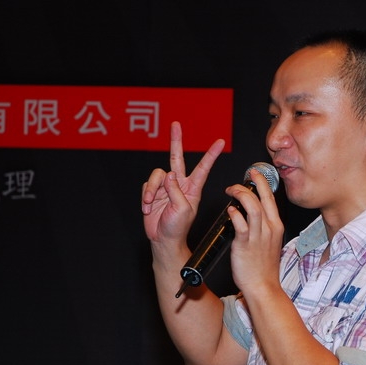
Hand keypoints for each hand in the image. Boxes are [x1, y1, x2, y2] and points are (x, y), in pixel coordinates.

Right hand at [141, 122, 225, 250]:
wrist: (163, 240)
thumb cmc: (177, 228)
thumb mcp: (182, 210)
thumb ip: (176, 191)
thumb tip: (169, 175)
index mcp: (192, 188)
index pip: (203, 167)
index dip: (211, 155)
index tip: (220, 142)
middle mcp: (179, 184)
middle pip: (177, 157)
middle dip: (176, 140)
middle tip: (175, 125)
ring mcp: (165, 187)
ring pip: (157, 174)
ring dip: (151, 190)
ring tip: (150, 204)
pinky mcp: (152, 192)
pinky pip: (147, 186)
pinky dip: (145, 197)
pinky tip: (147, 209)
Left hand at [225, 168, 284, 295]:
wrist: (263, 287)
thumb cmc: (263, 268)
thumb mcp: (269, 243)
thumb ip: (263, 227)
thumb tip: (250, 214)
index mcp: (276, 226)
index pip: (270, 198)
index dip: (262, 183)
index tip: (254, 174)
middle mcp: (269, 229)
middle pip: (262, 198)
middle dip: (250, 184)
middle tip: (239, 181)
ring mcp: (258, 236)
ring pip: (252, 207)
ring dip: (240, 195)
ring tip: (230, 191)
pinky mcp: (246, 244)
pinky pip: (240, 224)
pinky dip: (234, 213)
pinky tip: (229, 210)